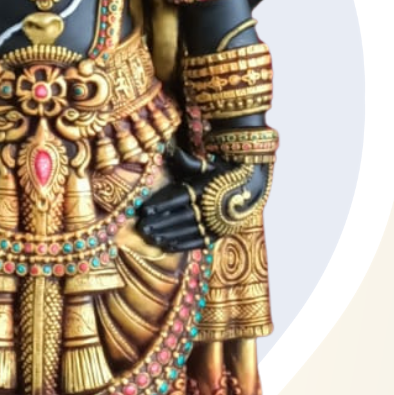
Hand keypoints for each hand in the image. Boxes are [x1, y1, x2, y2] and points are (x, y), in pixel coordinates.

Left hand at [136, 140, 267, 252]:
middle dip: (160, 223)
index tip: (144, 209)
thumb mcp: (205, 165)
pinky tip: (166, 245)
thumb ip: (186, 161)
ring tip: (150, 237)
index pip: (179, 198)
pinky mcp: (219, 233)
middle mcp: (211, 207)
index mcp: (206, 188)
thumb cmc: (222, 173)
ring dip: (167, 235)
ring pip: (187, 231)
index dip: (161, 205)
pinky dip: (181, 245)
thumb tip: (169, 149)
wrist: (252, 187)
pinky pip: (198, 242)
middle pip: (180, 217)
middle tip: (141, 227)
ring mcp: (215, 222)